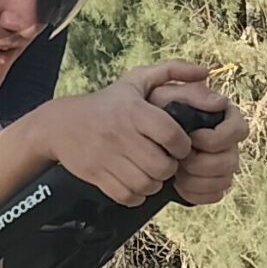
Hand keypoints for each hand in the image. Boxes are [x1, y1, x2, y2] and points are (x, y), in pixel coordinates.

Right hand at [30, 60, 209, 205]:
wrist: (61, 125)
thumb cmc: (107, 103)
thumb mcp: (136, 80)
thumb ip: (172, 71)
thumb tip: (205, 73)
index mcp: (134, 111)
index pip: (172, 135)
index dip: (183, 145)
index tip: (181, 146)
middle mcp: (120, 134)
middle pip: (162, 165)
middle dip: (170, 168)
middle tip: (167, 162)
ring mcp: (107, 157)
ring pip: (146, 184)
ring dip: (155, 183)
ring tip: (152, 173)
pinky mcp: (97, 175)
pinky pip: (127, 195)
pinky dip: (137, 195)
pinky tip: (136, 184)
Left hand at [148, 77, 246, 204]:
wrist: (137, 137)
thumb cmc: (152, 110)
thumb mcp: (165, 96)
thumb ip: (191, 94)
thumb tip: (222, 101)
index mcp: (225, 117)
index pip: (239, 130)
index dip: (216, 138)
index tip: (192, 137)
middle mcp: (229, 142)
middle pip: (231, 161)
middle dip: (202, 164)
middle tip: (180, 160)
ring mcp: (223, 164)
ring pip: (224, 181)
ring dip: (197, 180)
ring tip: (176, 172)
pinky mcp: (213, 183)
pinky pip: (215, 195)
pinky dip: (195, 193)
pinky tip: (179, 185)